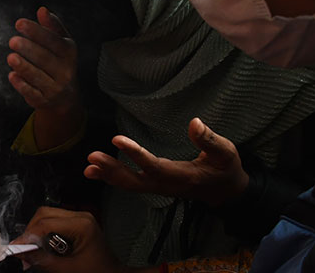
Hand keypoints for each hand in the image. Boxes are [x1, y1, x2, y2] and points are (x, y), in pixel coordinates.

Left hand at [7, 7, 79, 110]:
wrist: (65, 97)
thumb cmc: (59, 62)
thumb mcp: (61, 43)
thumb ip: (52, 26)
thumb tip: (42, 10)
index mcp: (68, 52)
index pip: (53, 41)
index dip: (36, 31)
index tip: (19, 23)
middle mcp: (64, 71)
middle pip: (45, 58)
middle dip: (28, 49)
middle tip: (12, 41)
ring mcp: (55, 87)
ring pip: (38, 76)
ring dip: (23, 67)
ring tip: (10, 57)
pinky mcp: (44, 100)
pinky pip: (32, 92)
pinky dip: (21, 84)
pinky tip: (12, 75)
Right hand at [11, 207, 130, 272]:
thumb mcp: (67, 270)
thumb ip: (42, 260)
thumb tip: (20, 252)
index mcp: (81, 225)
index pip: (45, 223)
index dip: (28, 236)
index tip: (17, 247)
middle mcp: (81, 217)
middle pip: (44, 214)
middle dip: (31, 231)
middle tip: (23, 249)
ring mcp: (80, 218)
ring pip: (47, 216)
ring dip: (37, 232)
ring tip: (35, 251)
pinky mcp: (77, 224)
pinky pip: (54, 222)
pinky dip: (45, 234)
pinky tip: (46, 248)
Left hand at [85, 118, 249, 205]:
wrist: (225, 192)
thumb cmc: (225, 169)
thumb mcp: (226, 154)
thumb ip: (210, 140)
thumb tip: (194, 122)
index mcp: (184, 177)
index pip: (155, 166)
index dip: (136, 155)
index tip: (117, 140)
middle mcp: (167, 185)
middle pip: (136, 181)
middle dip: (113, 170)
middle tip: (93, 157)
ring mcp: (159, 188)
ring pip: (130, 185)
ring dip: (108, 175)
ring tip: (88, 166)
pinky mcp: (154, 185)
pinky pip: (130, 184)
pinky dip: (111, 178)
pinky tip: (93, 171)